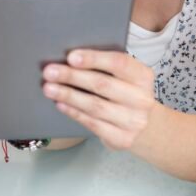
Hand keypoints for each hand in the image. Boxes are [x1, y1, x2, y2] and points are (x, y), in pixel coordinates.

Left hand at [41, 49, 157, 150]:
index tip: (71, 57)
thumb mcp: (126, 77)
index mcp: (142, 76)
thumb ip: (105, 68)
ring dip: (68, 96)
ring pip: (95, 106)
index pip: (119, 63)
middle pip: (102, 84)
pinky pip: (92, 123)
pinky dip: (74, 112)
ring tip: (49, 89)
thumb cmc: (126, 93)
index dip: (94, 59)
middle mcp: (141, 98)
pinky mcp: (122, 138)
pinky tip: (60, 104)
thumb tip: (70, 60)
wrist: (146, 127)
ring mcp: (133, 121)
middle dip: (72, 76)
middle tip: (49, 72)